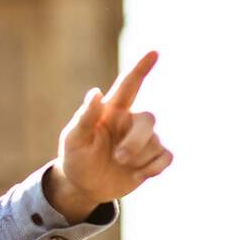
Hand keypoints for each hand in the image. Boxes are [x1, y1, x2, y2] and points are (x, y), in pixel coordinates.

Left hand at [48, 51, 172, 220]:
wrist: (83, 186)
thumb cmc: (76, 157)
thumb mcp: (73, 140)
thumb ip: (84, 117)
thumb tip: (95, 92)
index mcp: (112, 112)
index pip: (129, 85)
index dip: (141, 68)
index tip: (154, 52)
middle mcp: (130, 122)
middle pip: (148, 120)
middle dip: (135, 141)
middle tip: (118, 158)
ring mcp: (144, 140)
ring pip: (156, 142)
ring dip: (139, 158)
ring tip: (120, 166)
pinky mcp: (153, 158)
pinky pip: (166, 157)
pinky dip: (154, 168)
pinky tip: (138, 175)